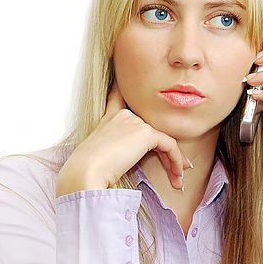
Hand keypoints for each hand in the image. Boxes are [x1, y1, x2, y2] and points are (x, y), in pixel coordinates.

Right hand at [56, 83, 189, 196]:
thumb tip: (127, 158)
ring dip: (174, 160)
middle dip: (165, 150)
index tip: (126, 84)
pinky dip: (176, 161)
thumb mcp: (99, 153)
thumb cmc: (88, 170)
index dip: (126, 92)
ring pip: (164, 139)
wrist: (85, 172)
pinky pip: (170, 146)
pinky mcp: (146, 133)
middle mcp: (124, 116)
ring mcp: (135, 122)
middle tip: (175, 169)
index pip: (119, 97)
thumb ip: (115, 149)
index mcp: (109, 119)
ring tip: (177, 179)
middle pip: (152, 129)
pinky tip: (176, 176)